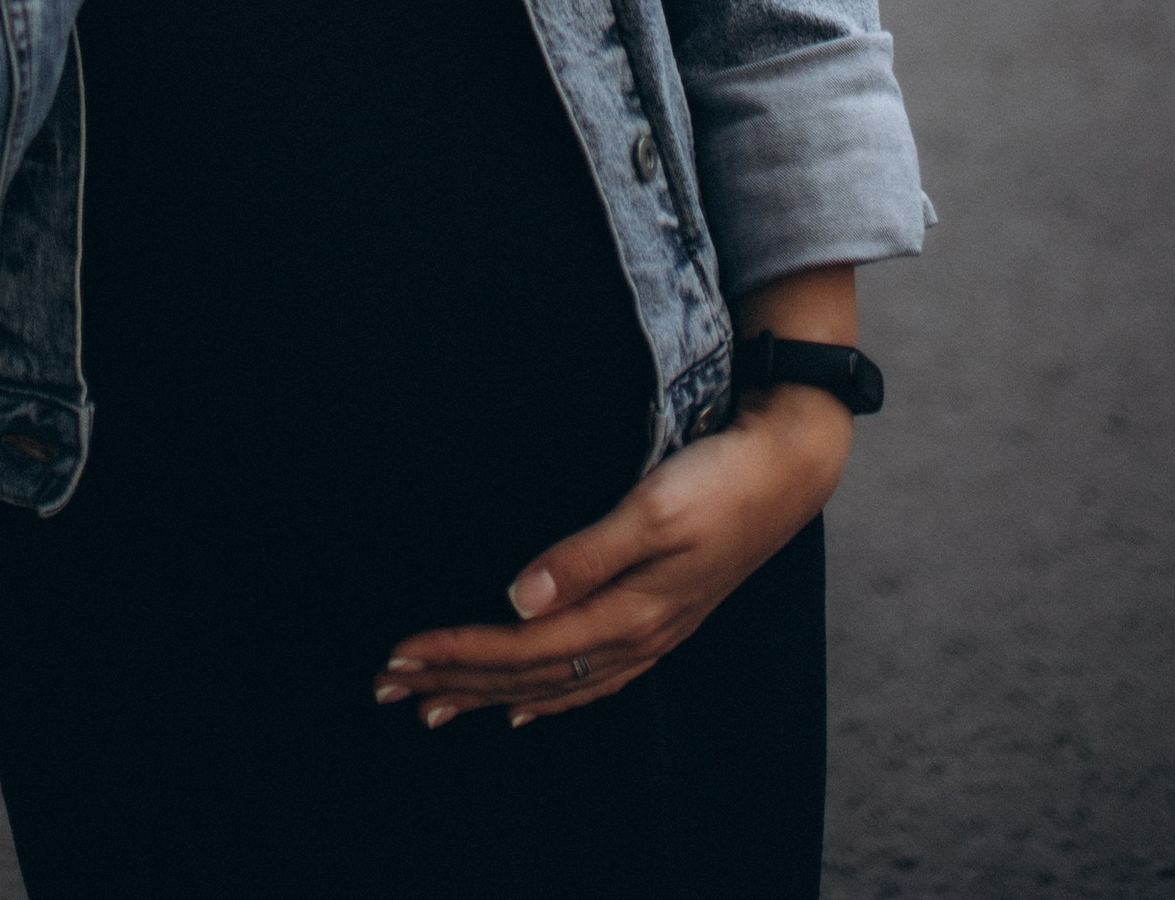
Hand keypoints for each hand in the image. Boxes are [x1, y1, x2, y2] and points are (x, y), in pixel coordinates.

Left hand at [373, 324, 854, 729]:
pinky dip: (548, 696)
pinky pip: (589, 679)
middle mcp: (634, 635)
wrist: (788, 466)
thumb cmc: (719, 480)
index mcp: (627, 612)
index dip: (457, 654)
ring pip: (553, 682)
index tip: (399, 655)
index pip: (522, 647)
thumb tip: (517, 600)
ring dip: (489, 693)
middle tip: (387, 688)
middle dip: (455, 683)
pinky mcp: (658, 618)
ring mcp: (649, 633)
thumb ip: (586, 557)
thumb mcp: (652, 509)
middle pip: (529, 674)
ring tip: (433, 707)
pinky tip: (523, 706)